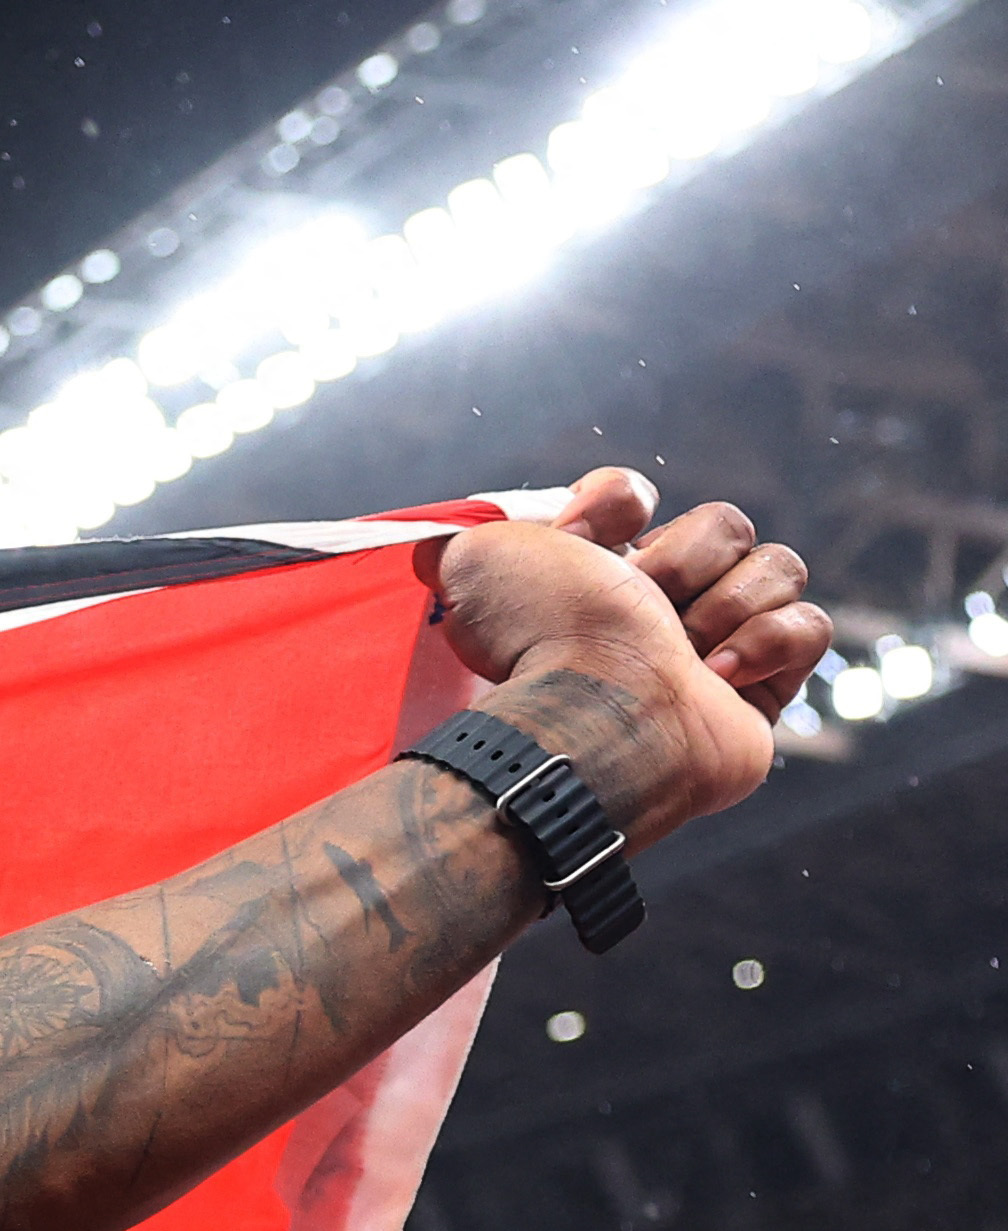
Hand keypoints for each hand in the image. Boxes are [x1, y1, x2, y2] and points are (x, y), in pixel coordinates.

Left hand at [430, 471, 828, 851]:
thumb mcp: (473, 564)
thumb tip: (442, 542)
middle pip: (723, 523)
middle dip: (685, 556)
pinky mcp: (763, 691)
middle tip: (644, 602)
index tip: (579, 537)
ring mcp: (714, 647)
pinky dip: (770, 642)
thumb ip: (468, 537)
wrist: (594, 716)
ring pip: (777, 566)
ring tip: (685, 650)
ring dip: (730, 600)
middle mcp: (654, 607)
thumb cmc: (537, 639)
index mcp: (590, 575)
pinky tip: (718, 676)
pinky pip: (809, 626)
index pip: (633, 494)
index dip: (616, 502)